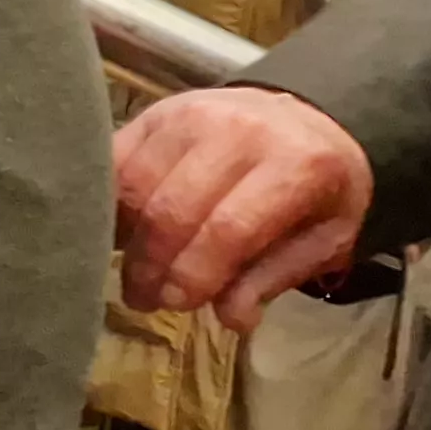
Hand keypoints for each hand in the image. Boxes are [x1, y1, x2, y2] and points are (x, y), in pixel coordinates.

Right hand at [115, 86, 375, 328]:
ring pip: (135, 183)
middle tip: (143, 298)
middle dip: (151, 264)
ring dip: (124, 236)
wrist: (305, 120)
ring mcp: (191, 114)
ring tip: (130, 269)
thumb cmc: (317, 189)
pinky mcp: (156, 111)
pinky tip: (119, 230)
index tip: (176, 305)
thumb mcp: (323, 238)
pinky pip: (116, 159)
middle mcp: (240, 130)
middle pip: (172, 208)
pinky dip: (108, 200)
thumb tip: (231, 318)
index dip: (195, 274)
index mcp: (297, 165)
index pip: (229, 228)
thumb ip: (274, 276)